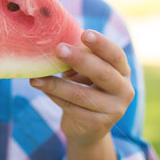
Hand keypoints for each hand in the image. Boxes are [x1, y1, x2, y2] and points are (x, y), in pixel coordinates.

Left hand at [30, 30, 133, 147]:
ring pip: (82, 95)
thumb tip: (56, 43)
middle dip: (79, 59)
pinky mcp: (99, 125)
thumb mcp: (85, 72)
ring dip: (56, 85)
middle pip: (102, 73)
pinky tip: (40, 87)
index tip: (84, 33)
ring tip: (36, 78)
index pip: (115, 54)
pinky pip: (72, 108)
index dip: (101, 44)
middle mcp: (124, 90)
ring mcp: (114, 110)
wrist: (87, 126)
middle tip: (59, 49)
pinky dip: (54, 97)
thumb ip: (79, 59)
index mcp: (122, 71)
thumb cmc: (85, 88)